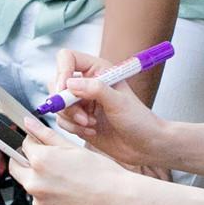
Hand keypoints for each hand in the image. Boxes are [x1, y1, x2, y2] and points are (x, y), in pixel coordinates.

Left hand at [5, 134, 143, 204]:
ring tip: (66, 177)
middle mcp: (35, 183)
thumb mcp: (73, 147)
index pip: (24, 144)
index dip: (34, 141)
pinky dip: (50, 195)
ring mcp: (40, 202)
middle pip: (18, 166)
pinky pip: (42, 201)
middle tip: (46, 159)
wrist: (118, 200)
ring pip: (30, 184)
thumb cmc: (102, 174)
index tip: (41, 142)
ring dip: (40, 179)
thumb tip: (29, 124)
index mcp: (40, 161)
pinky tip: (68, 191)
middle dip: (26, 160)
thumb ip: (46, 135)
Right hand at [49, 48, 169, 167]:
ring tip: (91, 124)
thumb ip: (95, 89)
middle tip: (83, 116)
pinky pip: (62, 121)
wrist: (145, 146)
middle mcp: (87, 83)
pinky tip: (91, 131)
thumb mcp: (119, 102)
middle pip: (58, 84)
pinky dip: (73, 128)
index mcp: (98, 70)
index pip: (68, 58)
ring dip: (72, 118)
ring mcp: (82, 102)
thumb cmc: (139, 120)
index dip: (62, 72)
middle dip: (66, 103)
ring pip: (58, 105)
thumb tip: (69, 83)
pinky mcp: (78, 120)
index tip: (64, 90)